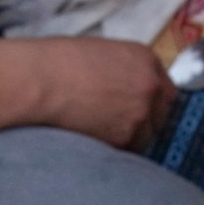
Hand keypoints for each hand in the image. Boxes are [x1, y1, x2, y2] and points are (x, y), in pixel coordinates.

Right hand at [18, 38, 178, 150]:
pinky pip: (127, 150)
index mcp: (145, 59)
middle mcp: (150, 86)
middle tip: (119, 125)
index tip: (141, 109)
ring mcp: (141, 113)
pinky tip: (94, 140)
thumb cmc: (57, 62)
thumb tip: (126, 90)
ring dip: (130, 137)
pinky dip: (114, 149)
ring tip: (100, 132)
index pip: (164, 88)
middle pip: (161, 114)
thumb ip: (124, 71)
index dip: (152, 101)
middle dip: (145, 121)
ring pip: (146, 136)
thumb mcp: (101, 54)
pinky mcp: (125, 138)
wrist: (39, 82)